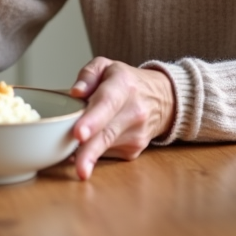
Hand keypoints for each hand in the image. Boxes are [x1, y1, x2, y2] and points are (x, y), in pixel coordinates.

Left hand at [68, 57, 175, 180]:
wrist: (163, 99)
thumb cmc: (127, 82)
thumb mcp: (106, 66)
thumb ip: (88, 74)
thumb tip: (76, 92)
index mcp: (123, 85)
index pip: (107, 103)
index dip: (92, 120)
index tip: (78, 134)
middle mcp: (134, 111)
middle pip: (107, 135)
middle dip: (89, 153)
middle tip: (79, 169)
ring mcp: (136, 134)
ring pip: (105, 148)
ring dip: (85, 154)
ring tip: (72, 157)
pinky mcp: (134, 150)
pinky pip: (106, 154)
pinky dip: (92, 152)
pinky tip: (87, 146)